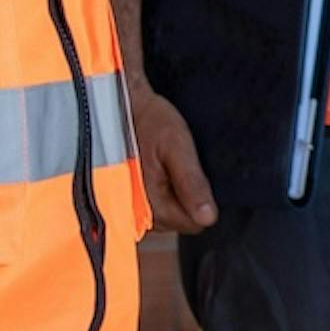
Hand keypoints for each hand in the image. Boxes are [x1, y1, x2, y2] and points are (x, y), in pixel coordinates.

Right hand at [130, 80, 215, 234]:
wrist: (120, 106)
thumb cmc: (147, 121)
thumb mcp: (176, 145)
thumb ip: (191, 182)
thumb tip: (208, 217)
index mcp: (150, 205)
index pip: (193, 224)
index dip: (201, 201)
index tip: (192, 173)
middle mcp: (137, 214)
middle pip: (181, 221)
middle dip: (186, 197)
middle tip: (176, 164)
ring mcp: (130, 209)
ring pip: (169, 214)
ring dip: (173, 193)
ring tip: (164, 164)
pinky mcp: (127, 201)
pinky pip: (155, 206)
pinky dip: (161, 190)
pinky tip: (156, 169)